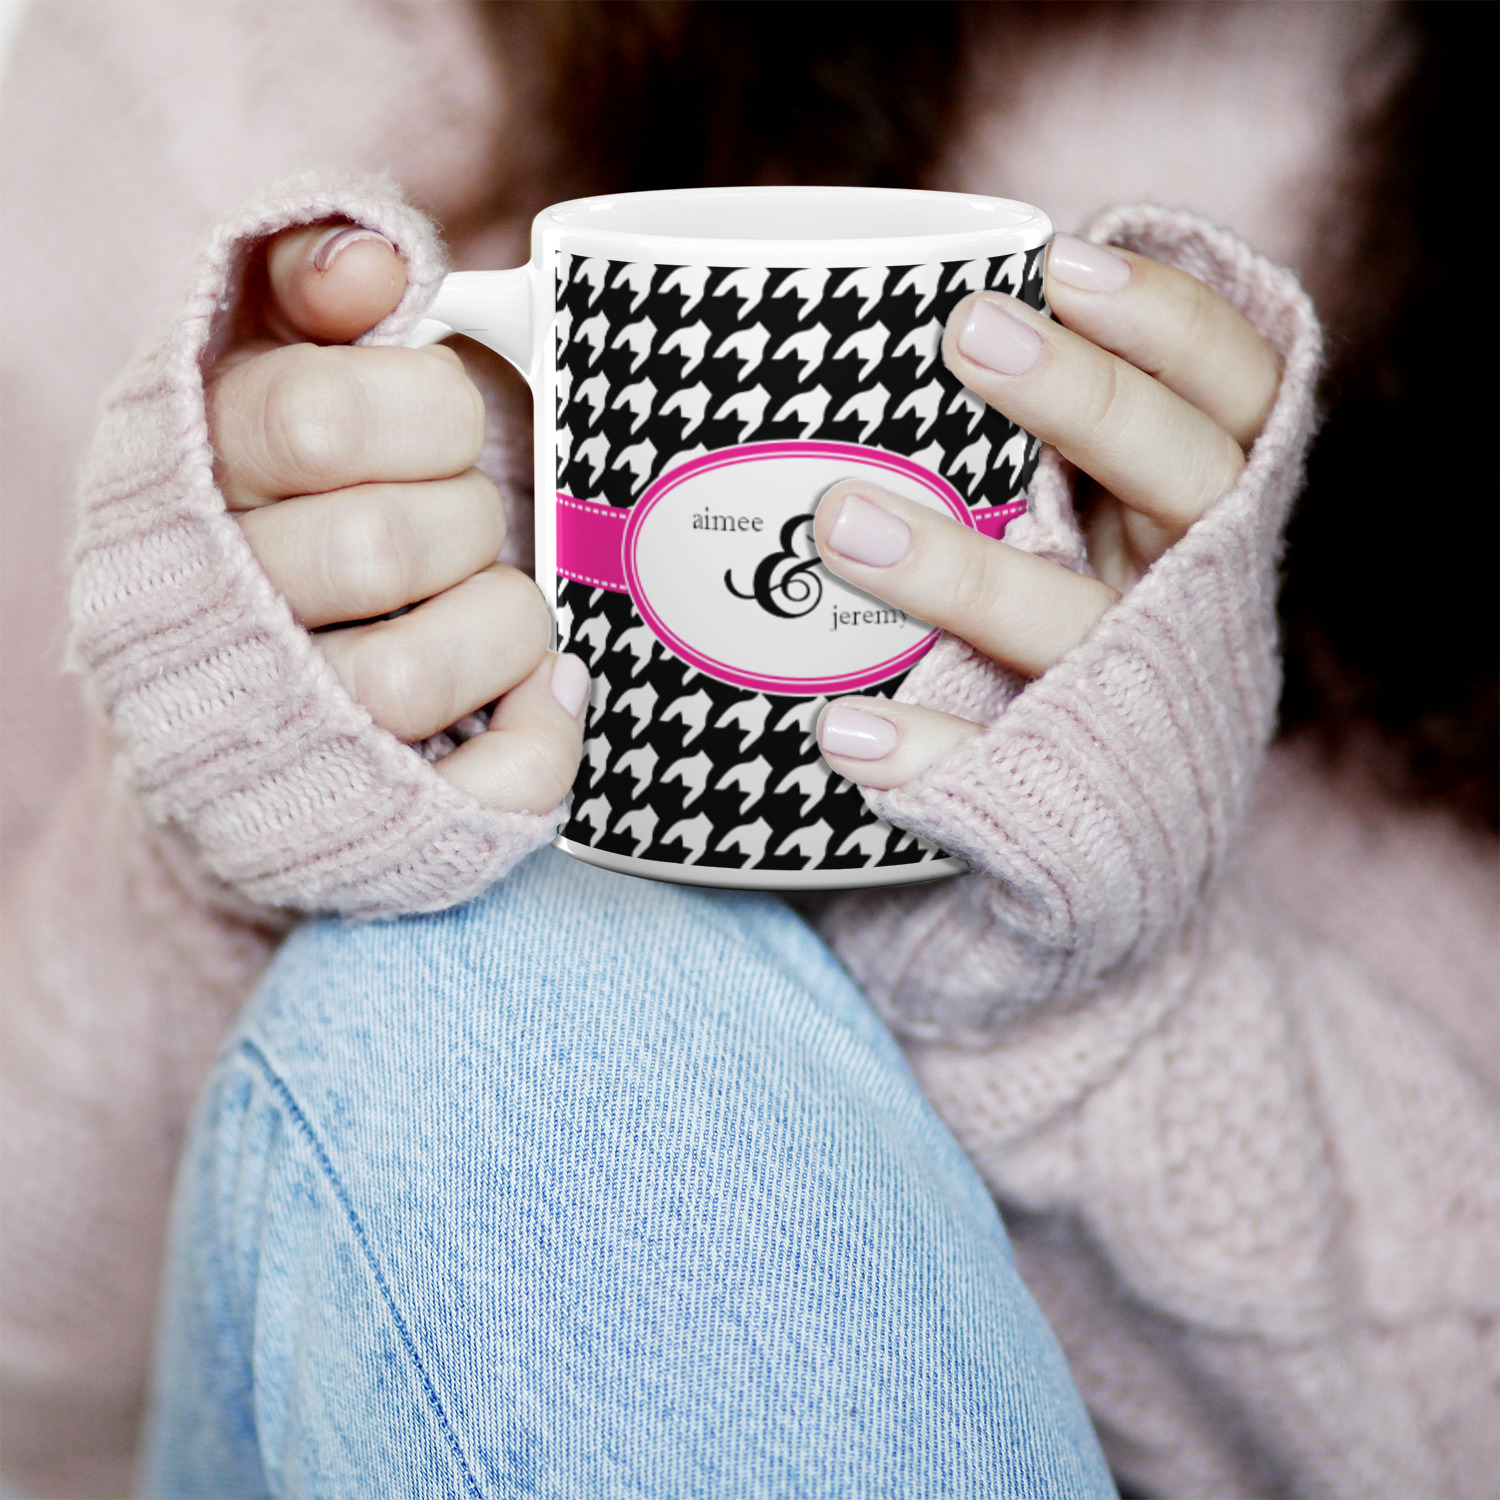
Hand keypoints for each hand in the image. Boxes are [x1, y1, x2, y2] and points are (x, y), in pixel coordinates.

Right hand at [208, 223, 586, 814]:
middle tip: (461, 526)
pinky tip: (536, 692)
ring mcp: (286, 732)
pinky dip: (541, 736)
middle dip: (465, 519)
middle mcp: (215, 611)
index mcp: (189, 477)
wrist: (229, 693)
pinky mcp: (363, 820)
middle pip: (384, 546)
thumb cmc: (287, 506)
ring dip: (500, 624)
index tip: (440, 431)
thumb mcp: (267, 361)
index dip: (428, 414)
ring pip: (420, 673)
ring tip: (485, 606)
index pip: (320, 415)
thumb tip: (379, 261)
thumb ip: (308, 280)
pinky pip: (487, 791)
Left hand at [813, 233, 1281, 789]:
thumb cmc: (1062, 624)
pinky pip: (1008, 771)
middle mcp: (1190, 590)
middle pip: (1186, 480)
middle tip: (970, 336)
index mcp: (1200, 510)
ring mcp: (1136, 694)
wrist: (1117, 826)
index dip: (1170, 324)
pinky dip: (929, 754)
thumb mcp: (1082, 522)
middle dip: (1089, 400)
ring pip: (1079, 623)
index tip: (1065, 261)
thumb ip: (1041, 440)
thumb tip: (914, 308)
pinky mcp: (1076, 789)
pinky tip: (848, 732)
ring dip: (966, 574)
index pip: (1234, 392)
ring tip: (843, 523)